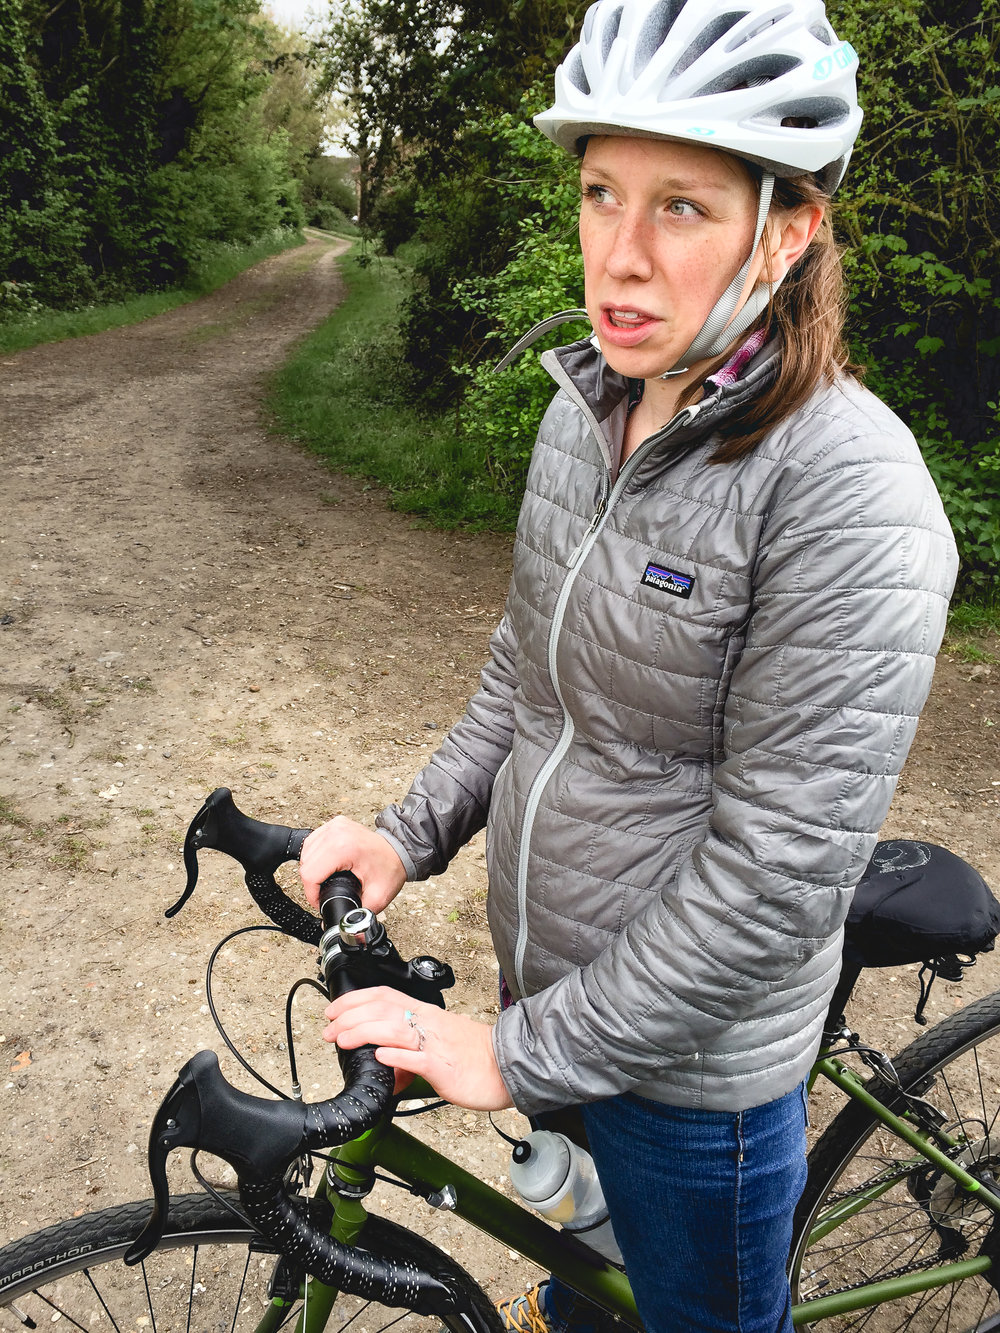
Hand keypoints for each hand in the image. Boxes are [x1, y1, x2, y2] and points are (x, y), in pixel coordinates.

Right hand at [300, 816, 405, 914]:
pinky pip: (313, 842)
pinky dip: (314, 856)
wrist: (400, 850)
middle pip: (306, 864)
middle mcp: (336, 833)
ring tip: (325, 881)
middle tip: (326, 893)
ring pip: (306, 852)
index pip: (310, 874)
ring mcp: (334, 825)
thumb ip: (360, 916)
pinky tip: (324, 866)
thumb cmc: (391, 868)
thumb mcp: (378, 897)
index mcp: (344, 848)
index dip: (312, 894)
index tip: (320, 902)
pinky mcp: (334, 824)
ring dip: (311, 870)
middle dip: (312, 884)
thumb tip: (344, 930)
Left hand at [324, 986, 513, 1110]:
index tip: (333, 1009)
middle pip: (383, 1008)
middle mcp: (427, 1022)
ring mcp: (435, 1042)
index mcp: (425, 1014)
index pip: (384, 996)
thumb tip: (386, 1065)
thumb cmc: (476, 1055)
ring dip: (363, 1031)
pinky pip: (417, 1058)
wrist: (509, 1064)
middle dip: (350, 1015)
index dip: (355, 1000)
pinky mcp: (443, 1065)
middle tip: (328, 1027)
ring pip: (394, 1028)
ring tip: (342, 1039)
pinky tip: (379, 1057)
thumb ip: (410, 1052)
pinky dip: (395, 1056)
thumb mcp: (438, 1046)